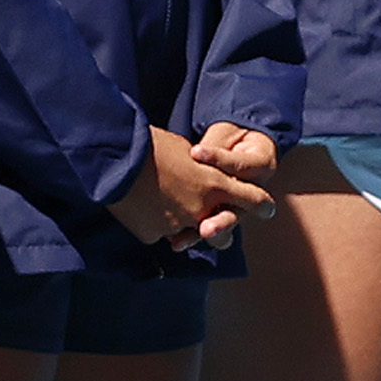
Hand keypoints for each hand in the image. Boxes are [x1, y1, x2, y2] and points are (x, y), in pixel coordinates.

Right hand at [108, 120, 279, 252]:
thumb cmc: (149, 145)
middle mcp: (201, 209)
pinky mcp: (153, 234)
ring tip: (164, 207)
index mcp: (214, 184)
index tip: (268, 209)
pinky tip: (142, 209)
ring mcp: (177, 225)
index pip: (253, 199)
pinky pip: (159, 233)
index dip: (262, 205)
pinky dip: (154, 223)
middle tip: (212, 224)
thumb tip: (200, 172)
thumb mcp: (184, 149)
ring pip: (187, 233)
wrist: (113, 159)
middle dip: (220, 227)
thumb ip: (201, 167)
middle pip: (224, 230)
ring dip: (182, 224)